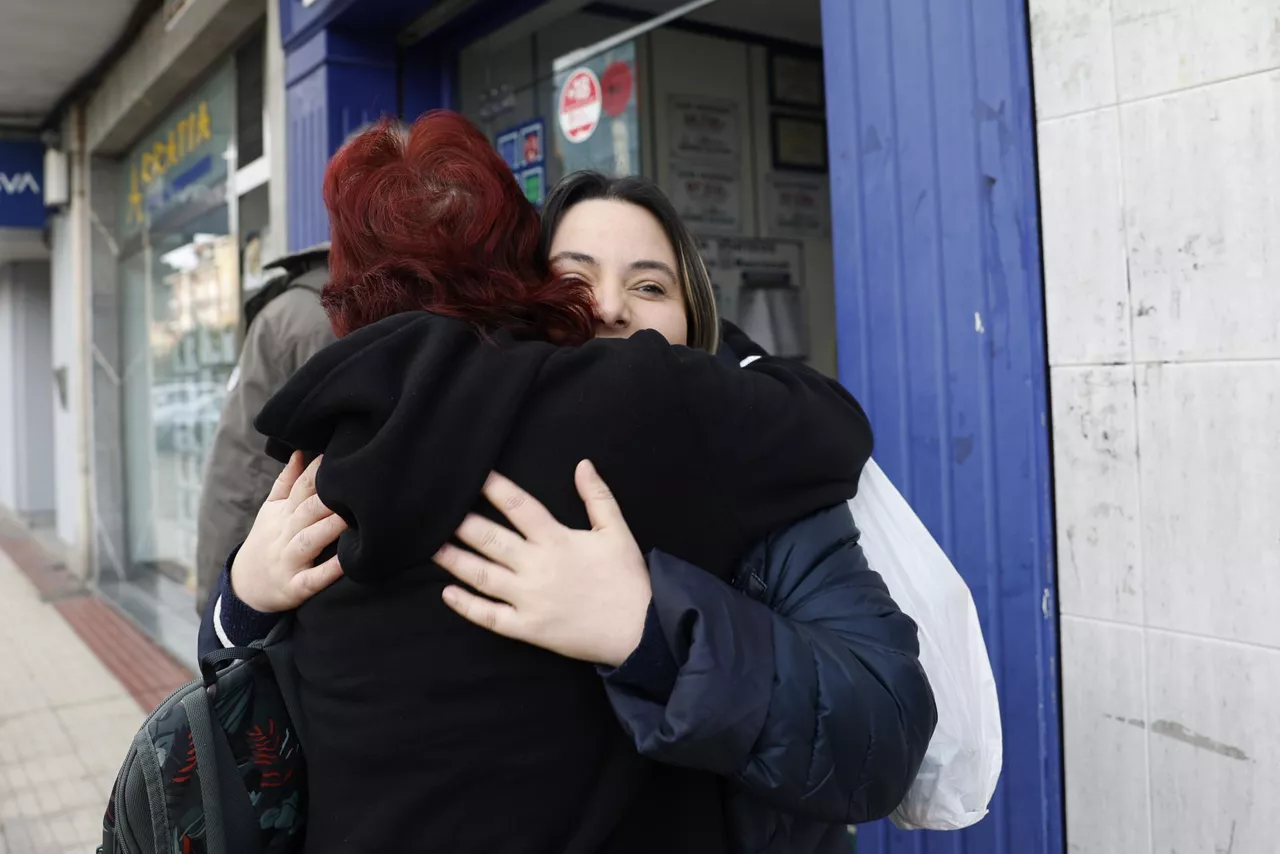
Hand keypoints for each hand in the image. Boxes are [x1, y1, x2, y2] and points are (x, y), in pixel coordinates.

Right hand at [230, 451, 347, 612]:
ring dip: (329, 528)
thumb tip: (301, 451)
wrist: (245, 588)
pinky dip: (329, 571)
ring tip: (351, 517)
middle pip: (307, 511)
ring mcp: (289, 561)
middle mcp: (285, 534)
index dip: (317, 471)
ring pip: (309, 541)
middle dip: (328, 498)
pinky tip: (347, 562)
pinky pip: (313, 579)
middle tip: (354, 485)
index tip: (337, 456)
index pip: (301, 487)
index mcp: (282, 513)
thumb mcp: (271, 510)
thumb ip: (287, 481)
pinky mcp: (295, 587)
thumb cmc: (267, 542)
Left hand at [435, 461, 650, 667]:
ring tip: (431, 547)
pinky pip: (490, 617)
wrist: (639, 631)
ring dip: (454, 561)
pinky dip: (466, 606)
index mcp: (557, 540)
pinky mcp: (528, 628)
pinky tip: (448, 594)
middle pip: (490, 539)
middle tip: (436, 511)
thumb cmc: (627, 579)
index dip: (495, 488)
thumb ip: (597, 496)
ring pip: (482, 576)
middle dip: (462, 524)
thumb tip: (582, 464)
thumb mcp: (617, 531)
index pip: (519, 506)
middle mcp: (537, 567)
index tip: (473, 475)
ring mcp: (529, 599)